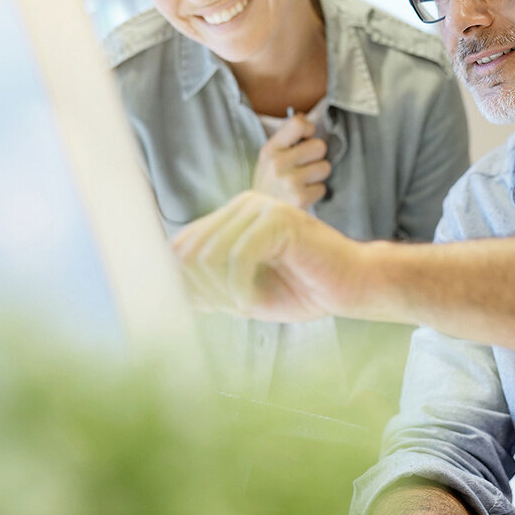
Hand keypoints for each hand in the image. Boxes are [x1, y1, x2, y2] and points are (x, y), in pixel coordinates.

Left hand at [171, 191, 360, 320]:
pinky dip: (241, 291)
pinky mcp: (277, 219)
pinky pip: (238, 259)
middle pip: (187, 252)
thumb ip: (206, 286)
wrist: (352, 286)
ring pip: (208, 255)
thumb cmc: (303, 289)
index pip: (179, 245)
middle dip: (202, 291)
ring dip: (222, 293)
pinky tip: (255, 302)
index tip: (201, 309)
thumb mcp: (242, 292)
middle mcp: (242, 205)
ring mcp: (260, 208)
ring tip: (246, 306)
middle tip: (230, 310)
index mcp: (231, 217)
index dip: (180, 282)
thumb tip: (162, 290)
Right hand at [252, 112, 330, 209]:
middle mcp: (279, 163)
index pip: (298, 124)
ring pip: (325, 167)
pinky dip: (315, 193)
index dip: (309, 130)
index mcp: (270, 150)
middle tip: (305, 167)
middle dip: (316, 157)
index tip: (307, 139)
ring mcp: (290, 181)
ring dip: (317, 176)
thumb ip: (286, 139)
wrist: (259, 217)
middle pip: (319, 146)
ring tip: (302, 183)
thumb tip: (304, 116)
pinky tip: (301, 196)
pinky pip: (322, 188)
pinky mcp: (301, 198)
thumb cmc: (268, 184)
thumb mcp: (268, 159)